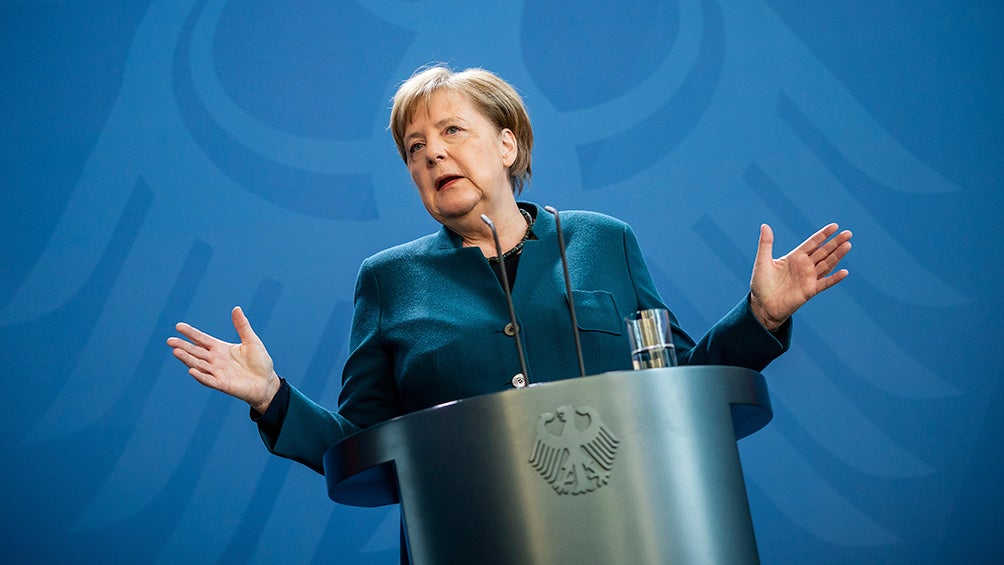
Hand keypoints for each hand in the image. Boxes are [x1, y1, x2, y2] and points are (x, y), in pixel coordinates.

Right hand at [166, 306, 280, 413]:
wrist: (267, 383)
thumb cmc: (260, 362)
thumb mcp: (251, 341)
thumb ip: (242, 326)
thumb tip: (236, 308)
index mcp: (221, 348)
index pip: (202, 339)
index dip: (191, 333)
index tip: (178, 326)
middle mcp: (216, 360)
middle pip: (196, 352)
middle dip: (183, 346)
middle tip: (170, 340)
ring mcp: (218, 372)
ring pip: (199, 364)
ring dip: (187, 359)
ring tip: (176, 352)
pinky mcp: (223, 384)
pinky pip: (209, 380)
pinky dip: (200, 376)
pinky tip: (191, 370)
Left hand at [749, 223, 851, 330]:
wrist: (762, 306)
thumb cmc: (761, 284)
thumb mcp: (762, 261)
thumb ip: (766, 244)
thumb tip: (764, 225)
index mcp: (795, 257)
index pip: (812, 243)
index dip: (823, 235)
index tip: (835, 226)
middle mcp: (804, 266)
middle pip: (823, 252)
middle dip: (835, 242)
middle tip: (848, 233)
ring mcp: (808, 278)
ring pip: (826, 264)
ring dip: (837, 256)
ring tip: (848, 245)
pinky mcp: (809, 291)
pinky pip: (824, 284)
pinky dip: (834, 279)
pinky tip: (844, 272)